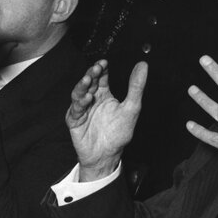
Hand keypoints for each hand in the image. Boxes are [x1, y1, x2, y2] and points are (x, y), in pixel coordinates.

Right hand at [66, 60, 147, 181]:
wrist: (106, 156)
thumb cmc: (118, 133)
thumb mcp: (132, 108)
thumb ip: (136, 87)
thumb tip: (143, 66)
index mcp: (104, 95)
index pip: (102, 77)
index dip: (101, 68)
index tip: (104, 62)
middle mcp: (92, 99)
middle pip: (89, 82)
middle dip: (92, 74)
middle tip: (96, 68)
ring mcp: (82, 109)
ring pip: (79, 93)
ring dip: (83, 85)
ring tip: (89, 79)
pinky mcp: (75, 120)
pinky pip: (75, 109)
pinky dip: (81, 103)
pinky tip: (88, 98)